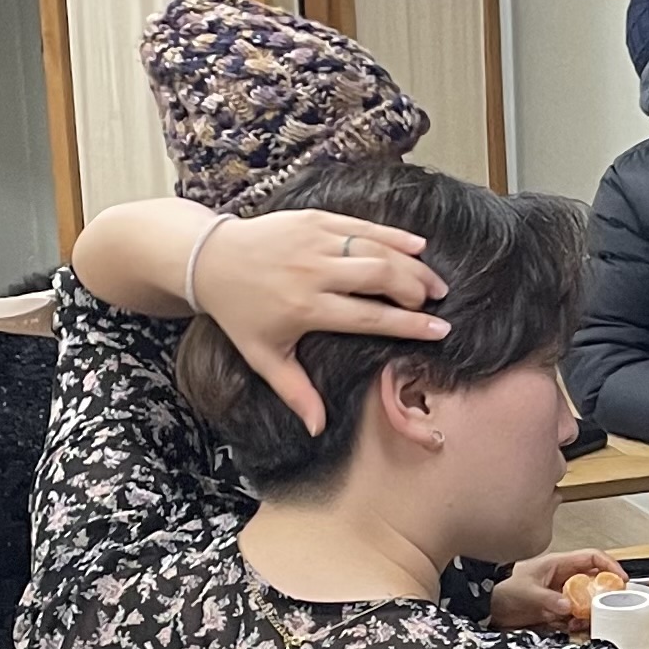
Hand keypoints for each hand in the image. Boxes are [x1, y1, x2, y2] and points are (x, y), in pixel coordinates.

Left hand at [188, 209, 447, 433]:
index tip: (440, 329)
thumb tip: (318, 429)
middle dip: (415, 289)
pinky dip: (393, 235)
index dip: (409, 323)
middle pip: (380, 277)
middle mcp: (313, 273)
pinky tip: (417, 246)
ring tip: (434, 281)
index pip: (370, 316)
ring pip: (376, 249)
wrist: (208, 259)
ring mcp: (314, 241)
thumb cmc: (239, 312)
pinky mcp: (313, 219)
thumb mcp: (263, 356)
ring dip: (411, 264)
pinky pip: (361, 225)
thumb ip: (295, 391)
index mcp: (305, 308)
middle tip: (435, 302)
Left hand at [489, 547, 619, 630]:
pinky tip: (573, 626)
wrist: (484, 607)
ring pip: (586, 600)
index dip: (610, 565)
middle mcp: (562, 578)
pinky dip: (578, 622)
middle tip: (610, 606)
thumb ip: (547, 599)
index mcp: (558, 564)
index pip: (592, 558)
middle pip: (594, 581)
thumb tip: (569, 606)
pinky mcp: (555, 611)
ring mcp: (560, 595)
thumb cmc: (500, 590)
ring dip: (590, 611)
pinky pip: (575, 615)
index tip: (621, 580)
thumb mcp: (525, 592)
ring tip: (587, 620)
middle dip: (604, 593)